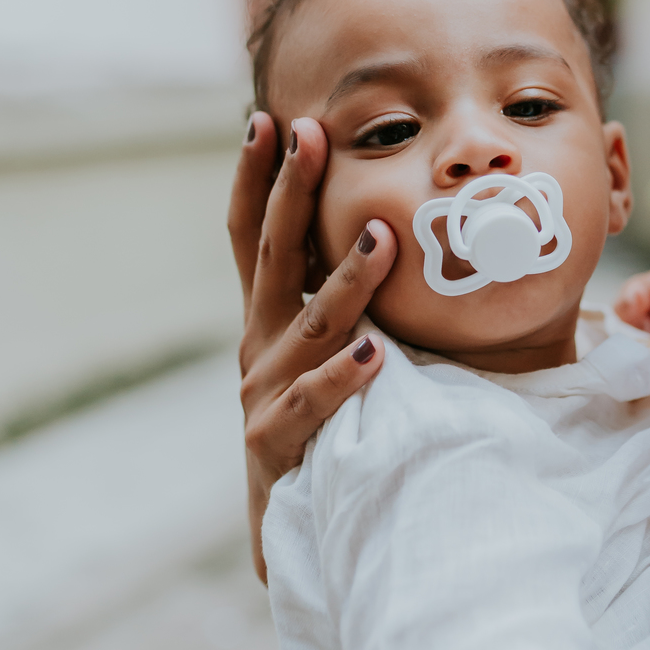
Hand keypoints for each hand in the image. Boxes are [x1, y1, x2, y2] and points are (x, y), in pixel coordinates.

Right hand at [229, 113, 397, 581]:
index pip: (254, 236)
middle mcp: (259, 346)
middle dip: (290, 193)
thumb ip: (349, 301)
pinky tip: (375, 354)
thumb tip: (395, 227)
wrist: (302, 531)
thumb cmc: (335, 427)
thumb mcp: (332, 352)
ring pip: (311, 326)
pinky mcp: (277, 444)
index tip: (268, 118)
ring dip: (347, 280)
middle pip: (272, 257)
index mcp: (270, 318)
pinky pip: (314, 404)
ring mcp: (263, 394)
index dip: (255, 178)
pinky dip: (343, 378)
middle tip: (308, 135)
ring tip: (381, 237)